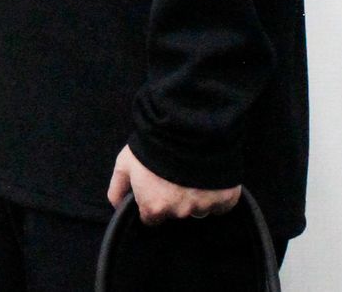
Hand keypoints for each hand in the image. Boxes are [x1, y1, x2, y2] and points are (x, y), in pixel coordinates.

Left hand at [106, 144, 241, 226]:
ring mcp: (203, 206)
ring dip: (196, 195)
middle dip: (174, 197)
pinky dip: (217, 193)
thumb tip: (118, 206)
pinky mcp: (224, 199)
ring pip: (198, 208)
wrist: (187, 126)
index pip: (151, 216)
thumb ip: (117, 188)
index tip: (156, 186)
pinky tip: (210, 176)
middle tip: (174, 173)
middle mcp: (179, 212)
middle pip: (175, 212)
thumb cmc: (152, 144)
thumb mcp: (125, 162)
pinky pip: (220, 204)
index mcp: (155, 207)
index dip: (152, 201)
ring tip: (193, 170)